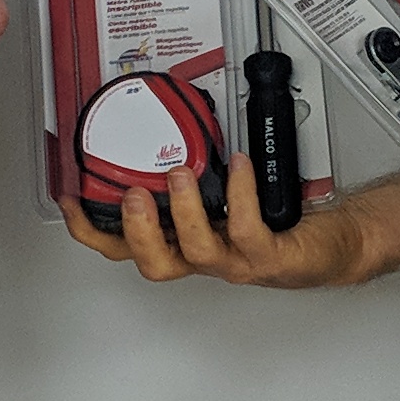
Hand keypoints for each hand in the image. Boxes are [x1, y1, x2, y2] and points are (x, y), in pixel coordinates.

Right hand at [65, 150, 380, 288]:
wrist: (327, 247)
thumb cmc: (275, 227)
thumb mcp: (220, 204)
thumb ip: (187, 183)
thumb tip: (161, 138)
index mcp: (183, 245)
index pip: (126, 249)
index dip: (94, 231)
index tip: (72, 201)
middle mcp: (205, 258)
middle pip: (155, 262)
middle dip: (136, 232)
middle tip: (131, 195)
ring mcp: (236, 261)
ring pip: (198, 250)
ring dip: (184, 212)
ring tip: (179, 174)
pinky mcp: (270, 256)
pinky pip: (249, 228)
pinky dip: (241, 195)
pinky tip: (239, 167)